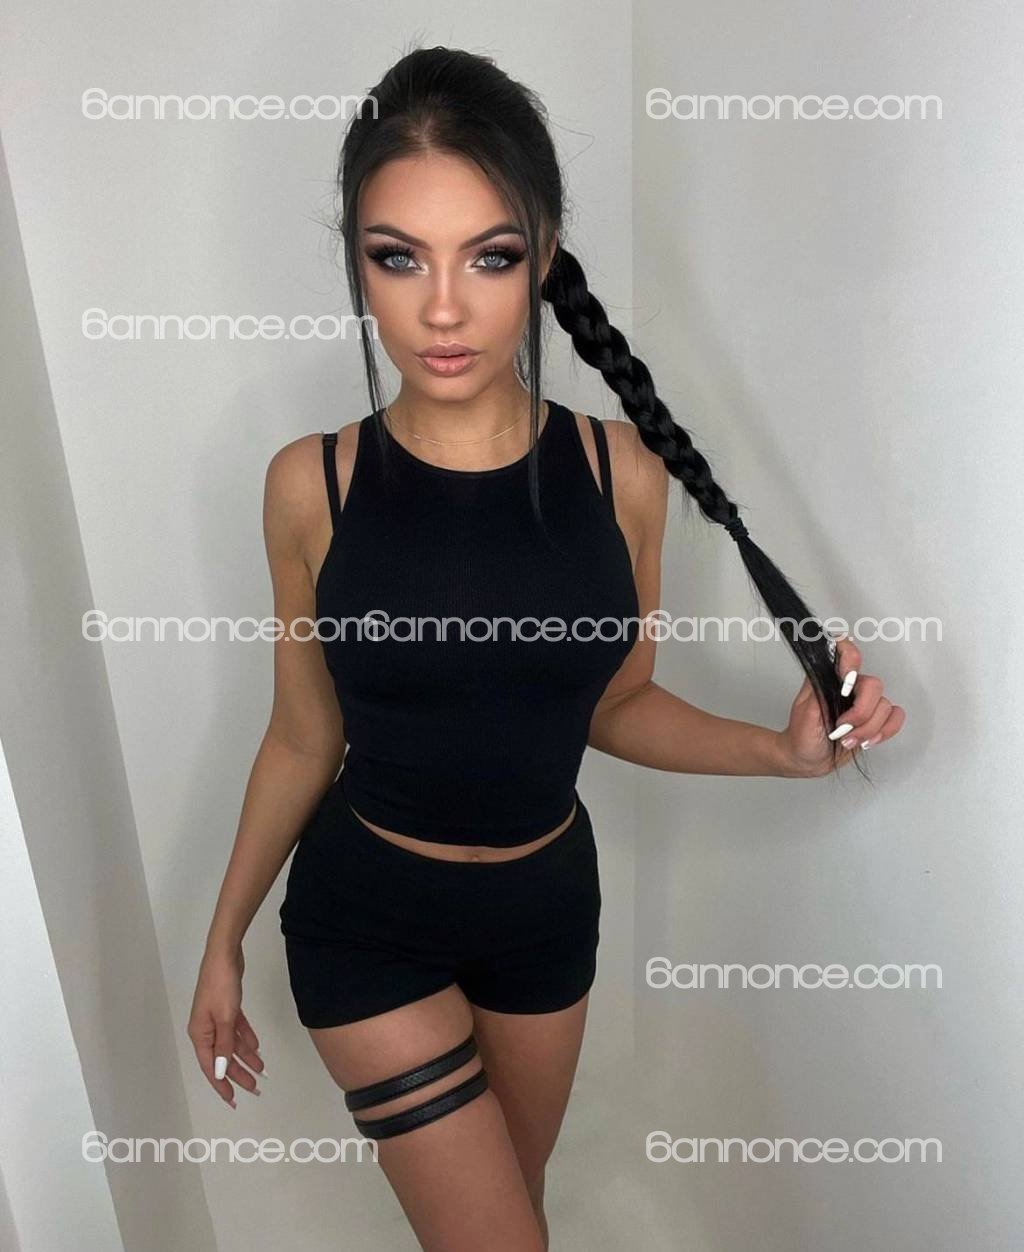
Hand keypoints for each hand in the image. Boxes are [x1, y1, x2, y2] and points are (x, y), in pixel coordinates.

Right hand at [187, 945, 264, 1106]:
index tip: (233, 1100)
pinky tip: (256, 1048)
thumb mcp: (225, 1018)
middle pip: (223, 1058)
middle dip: (238, 1073)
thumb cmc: (221, 986)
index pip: (211, 1067)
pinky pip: (236, 1029)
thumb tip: (220, 1072)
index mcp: (200, 1034)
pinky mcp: (227, 1007)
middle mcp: (206, 1029)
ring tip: (261, 1070)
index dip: (222, 1085)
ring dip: (246, 1056)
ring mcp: (216, 1017)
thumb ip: (224, 1046)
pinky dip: (246, 1038)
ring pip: (232, 1044)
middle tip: (255, 1087)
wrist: (225, 955)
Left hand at [777, 636, 905, 776]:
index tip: (847, 680)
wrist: (807, 759)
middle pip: (873, 685)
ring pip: (885, 706)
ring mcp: (864, 702)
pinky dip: (884, 731)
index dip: (851, 659)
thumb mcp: (804, 713)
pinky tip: (867, 741)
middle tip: (843, 727)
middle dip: (861, 712)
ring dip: (867, 729)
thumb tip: (832, 675)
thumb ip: (820, 692)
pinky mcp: (876, 719)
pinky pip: (895, 717)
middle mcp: (850, 687)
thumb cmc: (801, 735)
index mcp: (830, 679)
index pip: (845, 653)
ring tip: (847, 740)